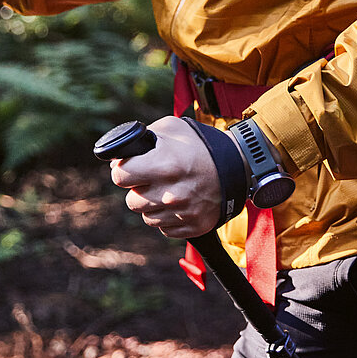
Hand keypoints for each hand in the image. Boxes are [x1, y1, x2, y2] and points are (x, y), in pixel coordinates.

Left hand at [109, 116, 221, 238]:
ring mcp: (183, 213)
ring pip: (146, 217)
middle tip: (153, 178)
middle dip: (138, 189)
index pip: (120, 176)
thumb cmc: (201, 145)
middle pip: (131, 201)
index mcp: (164, 165)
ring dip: (152, 205)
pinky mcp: (193, 227)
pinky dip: (168, 217)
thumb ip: (141, 138)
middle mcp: (172, 193)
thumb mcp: (172, 128)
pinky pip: (164, 228)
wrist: (239, 165)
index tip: (132, 167)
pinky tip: (179, 202)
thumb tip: (118, 157)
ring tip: (167, 189)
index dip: (124, 170)